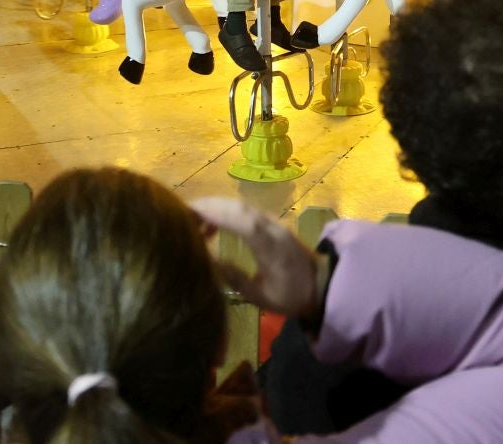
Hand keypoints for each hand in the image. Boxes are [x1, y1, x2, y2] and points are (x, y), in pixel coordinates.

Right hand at [190, 197, 323, 320]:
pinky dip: (226, 211)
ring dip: (216, 207)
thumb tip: (210, 262)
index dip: (214, 213)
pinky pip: (246, 210)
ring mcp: (272, 222)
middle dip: (208, 206)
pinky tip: (213, 226)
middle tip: (181, 214)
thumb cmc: (291, 295)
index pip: (241, 220)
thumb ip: (236, 280)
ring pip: (241, 205)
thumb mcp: (262, 297)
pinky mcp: (271, 223)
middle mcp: (271, 226)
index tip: (188, 213)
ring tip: (193, 220)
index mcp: (269, 244)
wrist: (321, 285)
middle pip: (238, 206)